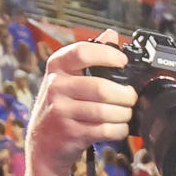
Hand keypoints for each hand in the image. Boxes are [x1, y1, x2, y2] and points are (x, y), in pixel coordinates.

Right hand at [26, 34, 133, 175]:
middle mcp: (56, 86)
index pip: (82, 52)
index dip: (108, 55)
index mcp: (57, 66)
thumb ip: (89, 56)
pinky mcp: (70, 133)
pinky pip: (104, 130)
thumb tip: (111, 34)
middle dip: (125, 95)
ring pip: (105, 111)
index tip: (123, 61)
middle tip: (131, 98)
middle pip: (101, 88)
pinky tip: (118, 128)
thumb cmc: (62, 105)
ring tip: (126, 114)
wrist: (44, 142)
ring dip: (124, 114)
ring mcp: (61, 110)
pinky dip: (118, 130)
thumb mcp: (68, 76)